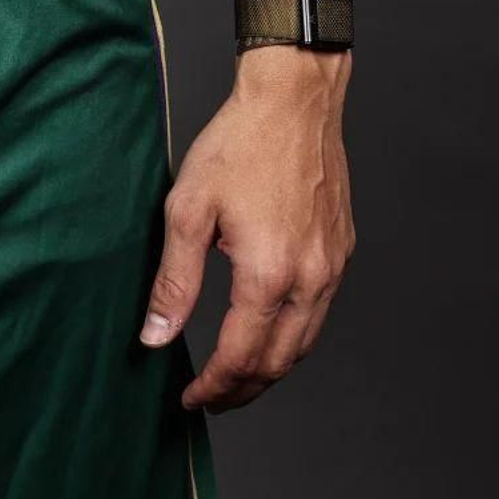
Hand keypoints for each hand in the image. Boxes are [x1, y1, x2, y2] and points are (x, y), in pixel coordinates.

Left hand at [139, 46, 353, 410]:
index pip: (242, 357)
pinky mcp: (341, 250)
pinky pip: (320, 311)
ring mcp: (332, 266)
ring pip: (305, 343)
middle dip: (244, 390)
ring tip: (237, 375)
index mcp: (269, 274)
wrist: (293, 100)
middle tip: (212, 398)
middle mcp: (311, 279)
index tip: (191, 398)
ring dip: (271, 368)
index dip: (215, 387)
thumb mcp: (188, 208)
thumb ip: (174, 280)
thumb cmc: (239, 144)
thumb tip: (156, 335)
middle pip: (280, 363)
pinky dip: (294, 334)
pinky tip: (268, 327)